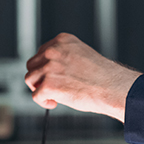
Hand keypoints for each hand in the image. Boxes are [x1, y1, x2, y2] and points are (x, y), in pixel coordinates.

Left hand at [24, 33, 141, 121]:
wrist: (113, 87)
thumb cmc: (102, 76)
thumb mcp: (81, 55)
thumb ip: (64, 58)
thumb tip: (48, 71)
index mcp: (62, 40)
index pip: (42, 52)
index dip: (45, 67)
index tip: (53, 76)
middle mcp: (54, 50)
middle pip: (32, 64)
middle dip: (39, 77)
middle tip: (51, 87)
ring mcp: (49, 67)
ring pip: (30, 79)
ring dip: (39, 89)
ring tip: (53, 95)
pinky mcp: (48, 85)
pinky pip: (35, 95)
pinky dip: (43, 102)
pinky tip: (55, 103)